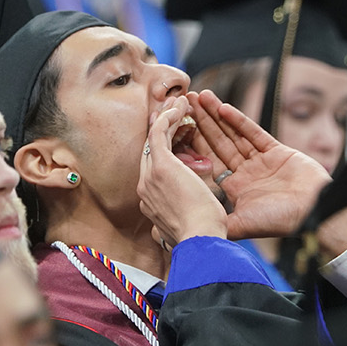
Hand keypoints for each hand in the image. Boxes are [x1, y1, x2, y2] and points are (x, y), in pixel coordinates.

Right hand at [136, 96, 226, 248]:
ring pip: (153, 139)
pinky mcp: (162, 165)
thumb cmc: (201, 240)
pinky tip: (179, 106)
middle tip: (172, 111)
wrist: (200, 242)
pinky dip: (168, 117)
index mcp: (151, 203)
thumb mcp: (183, 228)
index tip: (175, 135)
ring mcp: (150, 176)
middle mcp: (145, 188)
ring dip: (165, 118)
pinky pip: (160, 133)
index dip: (163, 150)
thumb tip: (167, 230)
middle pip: (150, 151)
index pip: (154, 170)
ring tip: (178, 103)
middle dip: (161, 129)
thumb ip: (175, 221)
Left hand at [187, 90, 331, 239]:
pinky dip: (239, 121)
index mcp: (235, 189)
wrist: (314, 212)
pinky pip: (254, 133)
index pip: (208, 161)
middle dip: (202, 123)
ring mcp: (261, 161)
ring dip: (217, 116)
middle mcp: (246, 173)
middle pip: (218, 143)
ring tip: (201, 96)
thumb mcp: (243, 224)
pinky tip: (224, 108)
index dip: (193, 144)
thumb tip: (193, 231)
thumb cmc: (280, 220)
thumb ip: (219, 221)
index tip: (178, 128)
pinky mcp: (277, 151)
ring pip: (234, 134)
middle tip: (186, 102)